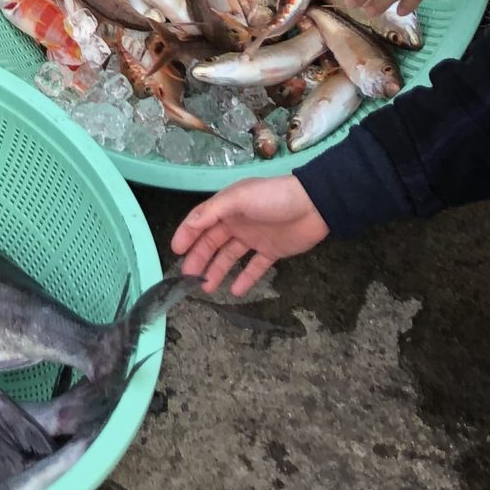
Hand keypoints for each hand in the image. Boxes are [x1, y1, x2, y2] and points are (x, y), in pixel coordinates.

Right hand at [171, 175, 328, 296]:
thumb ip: (213, 211)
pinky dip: (245, 279)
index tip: (176, 252)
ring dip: (217, 270)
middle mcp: (237, 222)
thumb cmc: (273, 197)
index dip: (186, 235)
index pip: (200, 222)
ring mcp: (254, 238)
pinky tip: (236, 291)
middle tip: (189, 278)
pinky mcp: (271, 251)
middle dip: (199, 259)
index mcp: (226, 207)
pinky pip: (255, 267)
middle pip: (212, 242)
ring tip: (206, 287)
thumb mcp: (239, 198)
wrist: (314, 205)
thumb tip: (189, 225)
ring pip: (230, 257)